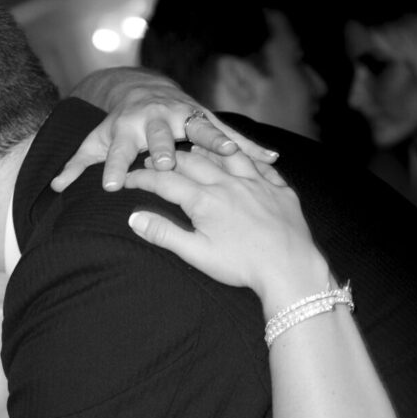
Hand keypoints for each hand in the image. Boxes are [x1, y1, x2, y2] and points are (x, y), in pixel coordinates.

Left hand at [54, 68, 278, 191]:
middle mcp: (156, 121)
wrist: (143, 91)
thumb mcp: (95, 143)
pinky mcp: (206, 118)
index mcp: (127, 130)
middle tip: (167, 163)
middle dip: (163, 148)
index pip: (118, 152)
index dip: (114, 168)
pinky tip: (272, 157)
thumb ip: (77, 165)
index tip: (111, 186)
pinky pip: (232, 133)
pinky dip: (251, 145)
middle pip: (160, 137)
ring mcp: (183, 117)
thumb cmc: (118, 127)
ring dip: (214, 141)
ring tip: (230, 155)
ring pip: (201, 130)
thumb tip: (55, 187)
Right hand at [125, 149, 330, 314]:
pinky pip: (263, 166)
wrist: (289, 268)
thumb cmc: (241, 266)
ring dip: (207, 150)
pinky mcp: (280, 190)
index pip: (165, 182)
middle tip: (153, 161)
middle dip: (168, 160)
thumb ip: (163, 233)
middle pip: (193, 162)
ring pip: (228, 156)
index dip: (142, 179)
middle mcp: (229, 184)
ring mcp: (257, 184)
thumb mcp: (196, 253)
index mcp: (205, 200)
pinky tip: (244, 159)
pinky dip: (249, 158)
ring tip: (194, 149)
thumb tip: (134, 218)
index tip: (127, 179)